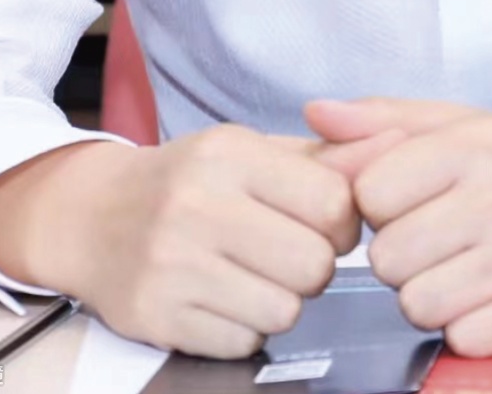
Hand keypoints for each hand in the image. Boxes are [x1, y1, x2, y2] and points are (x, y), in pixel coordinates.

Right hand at [0, 124, 397, 356]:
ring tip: (253, 274)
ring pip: (283, 311)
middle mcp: (197, 204)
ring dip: (281, 300)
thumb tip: (399, 147)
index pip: (332, 203)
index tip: (322, 221)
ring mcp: (172, 263)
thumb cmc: (191, 180)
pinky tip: (221, 297)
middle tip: (289, 254)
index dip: (342, 222)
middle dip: (314, 267)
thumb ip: (325, 157)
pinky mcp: (156, 316)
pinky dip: (243, 328)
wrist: (92, 216)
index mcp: (228, 153)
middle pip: (313, 265)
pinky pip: (242, 343)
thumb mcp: (250, 151)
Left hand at [306, 98, 491, 356]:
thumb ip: (382, 119)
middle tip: (444, 237)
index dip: (379, 204)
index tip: (412, 200)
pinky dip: (468, 326)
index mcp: (474, 142)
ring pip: (416, 304)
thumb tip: (315, 115)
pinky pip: (460, 340)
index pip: (367, 192)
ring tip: (467, 265)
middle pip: (386, 257)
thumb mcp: (460, 124)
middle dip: (403, 254)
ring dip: (431, 294)